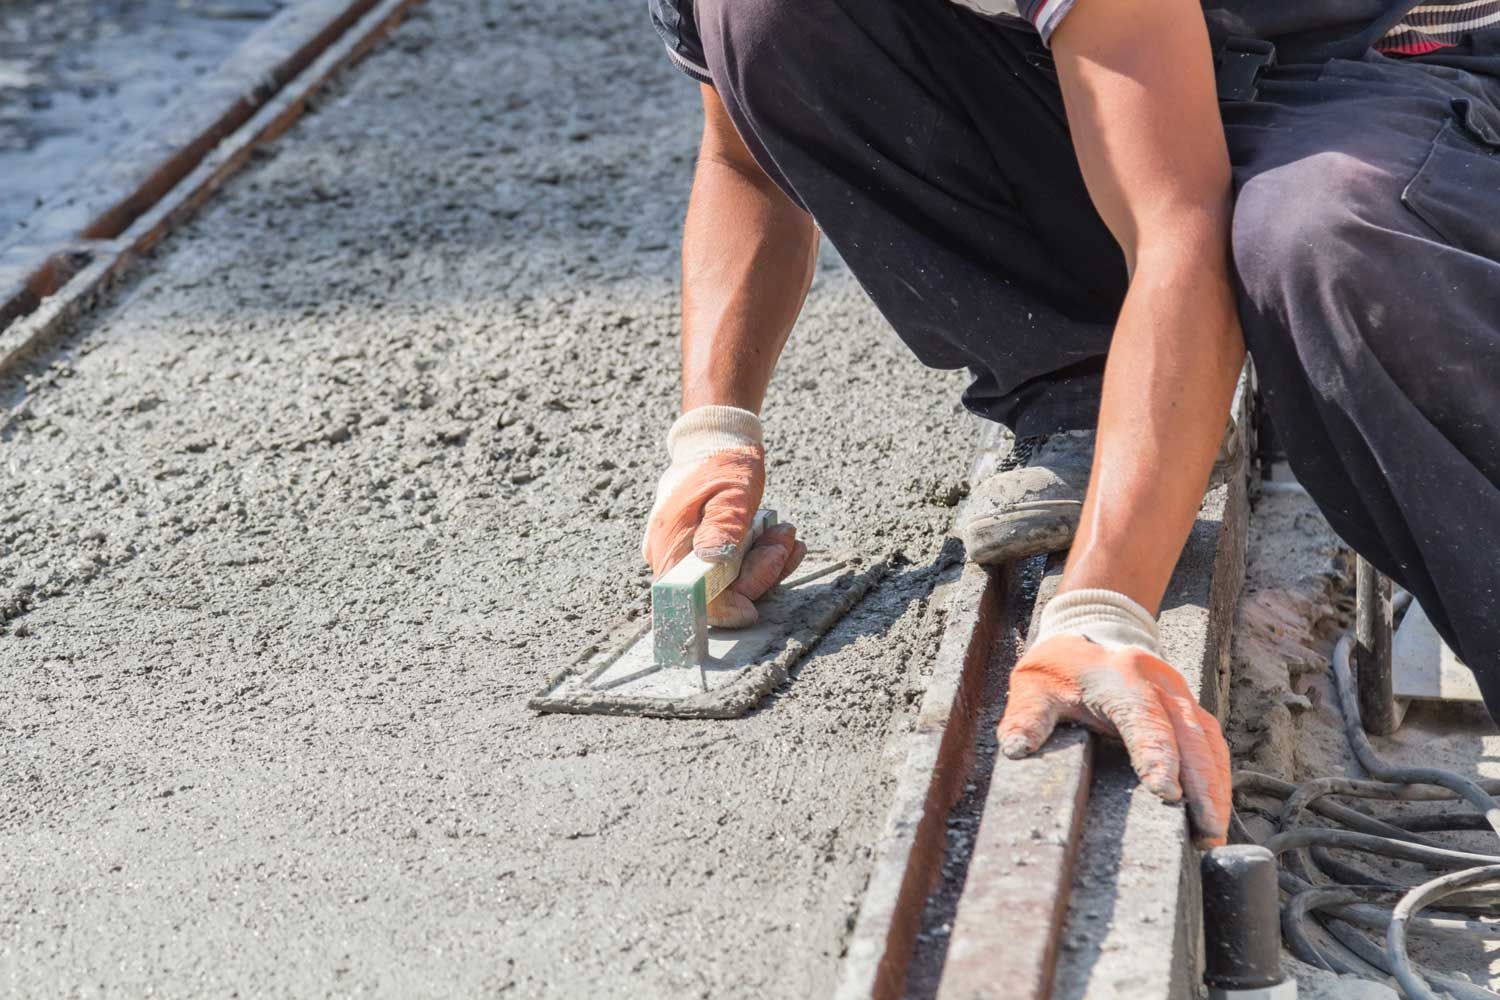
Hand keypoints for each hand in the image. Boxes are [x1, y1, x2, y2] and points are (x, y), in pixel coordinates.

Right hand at [642, 406, 805, 626]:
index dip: (723, 609)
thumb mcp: (731, 490)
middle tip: (783, 541)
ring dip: (765, 563)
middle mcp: (670, 555)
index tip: (753, 607)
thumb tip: (712, 561)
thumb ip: (722, 526)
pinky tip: (778, 538)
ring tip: (783, 533)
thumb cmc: (721, 461)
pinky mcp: (703, 552)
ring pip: (730, 582)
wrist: (716, 441)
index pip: (690, 598)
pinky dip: (761, 559)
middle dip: (758, 573)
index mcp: (670, 542)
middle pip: (715, 592)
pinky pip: (734, 569)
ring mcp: (686, 555)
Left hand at [998, 634, 1230, 847]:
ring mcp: (1180, 694)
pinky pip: (1212, 741)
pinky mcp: (1189, 706)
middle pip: (1190, 735)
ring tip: (1213, 834)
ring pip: (1208, 741)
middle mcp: (1160, 683)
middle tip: (1206, 832)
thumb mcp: (1033, 686)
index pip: (1143, 719)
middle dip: (1202, 785)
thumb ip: (1026, 717)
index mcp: (1120, 677)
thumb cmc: (1060, 667)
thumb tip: (1016, 749)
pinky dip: (1218, 776)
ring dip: (1216, 787)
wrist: (1090, 630)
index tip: (1167, 793)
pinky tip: (1216, 809)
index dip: (1156, 755)